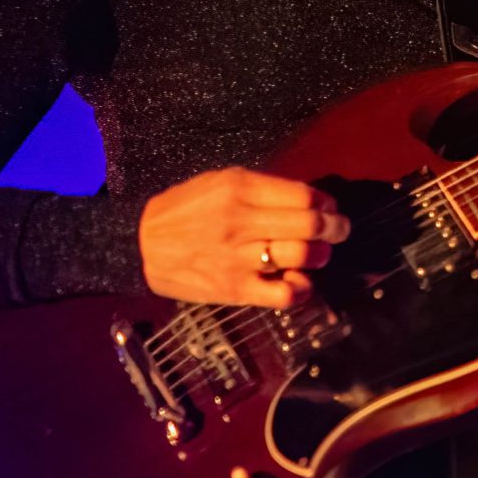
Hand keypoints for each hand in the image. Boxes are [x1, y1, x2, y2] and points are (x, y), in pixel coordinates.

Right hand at [139, 167, 347, 307]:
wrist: (138, 244)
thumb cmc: (184, 211)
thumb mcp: (218, 183)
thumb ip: (262, 189)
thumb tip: (311, 199)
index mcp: (239, 190)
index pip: (304, 196)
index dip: (326, 203)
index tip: (329, 208)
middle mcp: (241, 222)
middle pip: (310, 225)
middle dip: (335, 228)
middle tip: (338, 230)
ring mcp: (239, 258)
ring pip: (302, 256)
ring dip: (322, 255)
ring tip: (319, 254)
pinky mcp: (235, 289)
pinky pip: (284, 294)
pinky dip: (302, 289)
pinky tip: (300, 282)